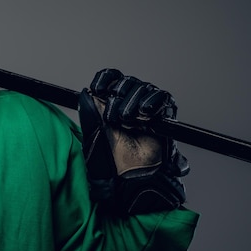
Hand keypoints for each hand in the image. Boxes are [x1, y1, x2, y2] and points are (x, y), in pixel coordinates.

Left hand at [78, 68, 188, 215]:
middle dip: (119, 96)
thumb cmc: (109, 155)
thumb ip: (89, 106)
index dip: (105, 80)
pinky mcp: (164, 115)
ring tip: (128, 120)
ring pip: (143, 87)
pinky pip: (163, 97)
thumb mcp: (93, 127)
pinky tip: (144, 114)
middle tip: (115, 117)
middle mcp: (128, 102)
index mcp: (109, 102)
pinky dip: (153, 102)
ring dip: (133, 101)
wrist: (127, 172)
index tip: (98, 89)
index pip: (110, 78)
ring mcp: (146, 108)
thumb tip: (87, 89)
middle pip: (127, 81)